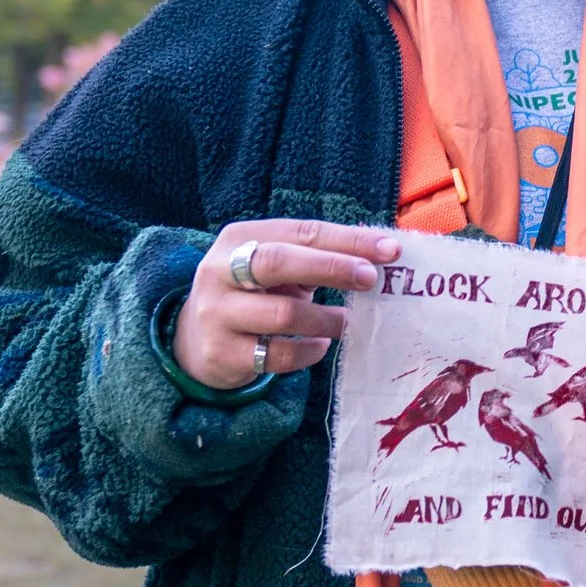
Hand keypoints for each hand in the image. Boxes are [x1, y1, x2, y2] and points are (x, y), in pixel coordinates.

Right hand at [175, 220, 400, 389]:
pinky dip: (309, 351)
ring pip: (283, 314)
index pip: (301, 232)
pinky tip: (320, 345)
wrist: (195, 340)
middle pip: (279, 262)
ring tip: (347, 322)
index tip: (390, 251)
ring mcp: (217, 313)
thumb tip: (382, 253)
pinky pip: (278, 354)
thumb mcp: (277, 268)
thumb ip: (317, 257)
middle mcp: (220, 271)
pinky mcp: (221, 353)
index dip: (348, 240)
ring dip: (327, 319)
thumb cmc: (254, 294)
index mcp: (240, 238)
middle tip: (370, 279)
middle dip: (331, 268)